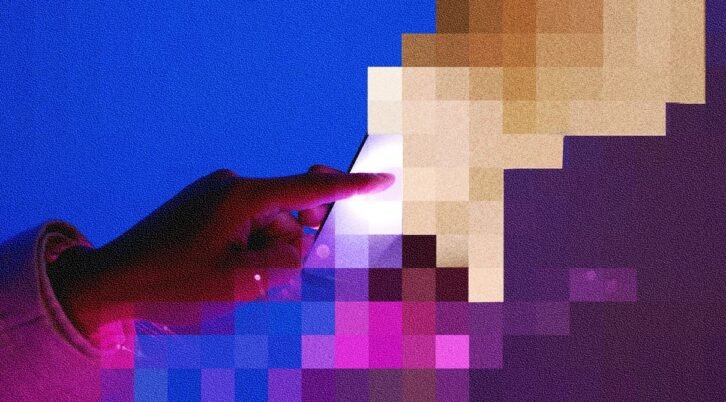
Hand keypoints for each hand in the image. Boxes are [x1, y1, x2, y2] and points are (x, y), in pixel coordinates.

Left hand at [50, 166, 392, 338]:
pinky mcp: (205, 200)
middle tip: (270, 269)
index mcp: (241, 197)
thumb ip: (282, 262)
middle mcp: (231, 184)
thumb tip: (302, 246)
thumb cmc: (173, 281)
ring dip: (265, 246)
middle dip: (291, 239)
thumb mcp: (237, 281)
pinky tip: (223, 264)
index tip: (383, 178)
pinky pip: (246, 218)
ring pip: (266, 219)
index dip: (350, 187)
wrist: (113, 277)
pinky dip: (249, 241)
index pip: (308, 190)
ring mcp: (216, 190)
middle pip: (288, 210)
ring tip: (234, 274)